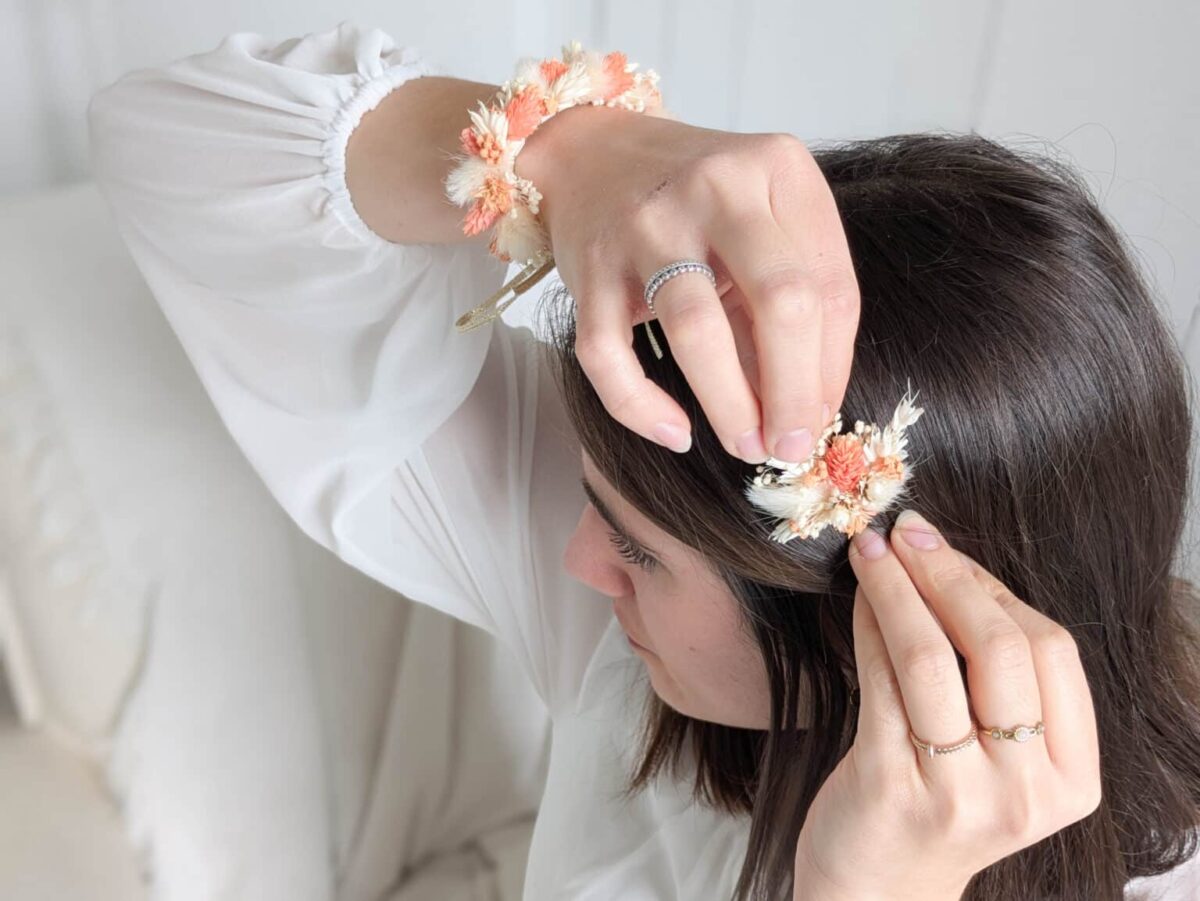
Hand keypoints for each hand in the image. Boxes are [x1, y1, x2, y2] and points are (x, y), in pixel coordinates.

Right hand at [516, 103, 859, 463]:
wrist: (594, 152)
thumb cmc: (697, 202)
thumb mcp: (761, 223)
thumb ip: (788, 300)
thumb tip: (808, 409)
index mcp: (778, 169)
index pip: (830, 287)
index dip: (831, 369)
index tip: (820, 418)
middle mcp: (716, 186)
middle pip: (779, 303)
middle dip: (793, 394)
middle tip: (789, 447)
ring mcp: (646, 224)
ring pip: (697, 329)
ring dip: (729, 405)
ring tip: (744, 446)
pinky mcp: (589, 266)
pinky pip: (608, 353)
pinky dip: (640, 405)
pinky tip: (674, 433)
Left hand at [792, 510, 1102, 900]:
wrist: (880, 887)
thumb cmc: (941, 800)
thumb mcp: (1000, 754)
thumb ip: (996, 675)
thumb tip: (947, 558)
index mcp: (1071, 777)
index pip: (1053, 652)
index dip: (995, 586)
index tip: (946, 549)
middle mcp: (1025, 792)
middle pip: (1002, 648)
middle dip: (947, 574)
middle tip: (905, 532)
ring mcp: (959, 794)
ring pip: (933, 659)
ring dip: (898, 588)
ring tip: (871, 551)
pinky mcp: (889, 785)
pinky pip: (880, 681)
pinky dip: (868, 624)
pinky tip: (858, 597)